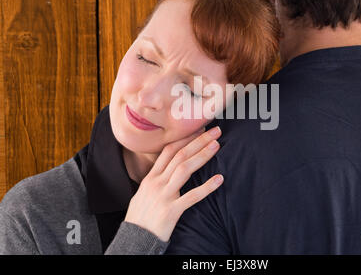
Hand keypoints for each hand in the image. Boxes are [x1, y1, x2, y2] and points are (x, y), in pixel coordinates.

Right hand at [124, 126, 223, 241]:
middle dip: (198, 141)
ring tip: (216, 146)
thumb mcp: (144, 192)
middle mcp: (157, 183)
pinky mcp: (171, 211)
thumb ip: (157, 179)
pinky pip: (191, 197)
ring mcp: (164, 196)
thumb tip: (168, 168)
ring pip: (184, 169)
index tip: (199, 129)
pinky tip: (219, 179)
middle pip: (180, 155)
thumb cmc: (140, 216)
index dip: (186, 138)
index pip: (169, 151)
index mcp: (151, 177)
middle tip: (215, 131)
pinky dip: (206, 188)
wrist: (133, 239)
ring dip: (202, 156)